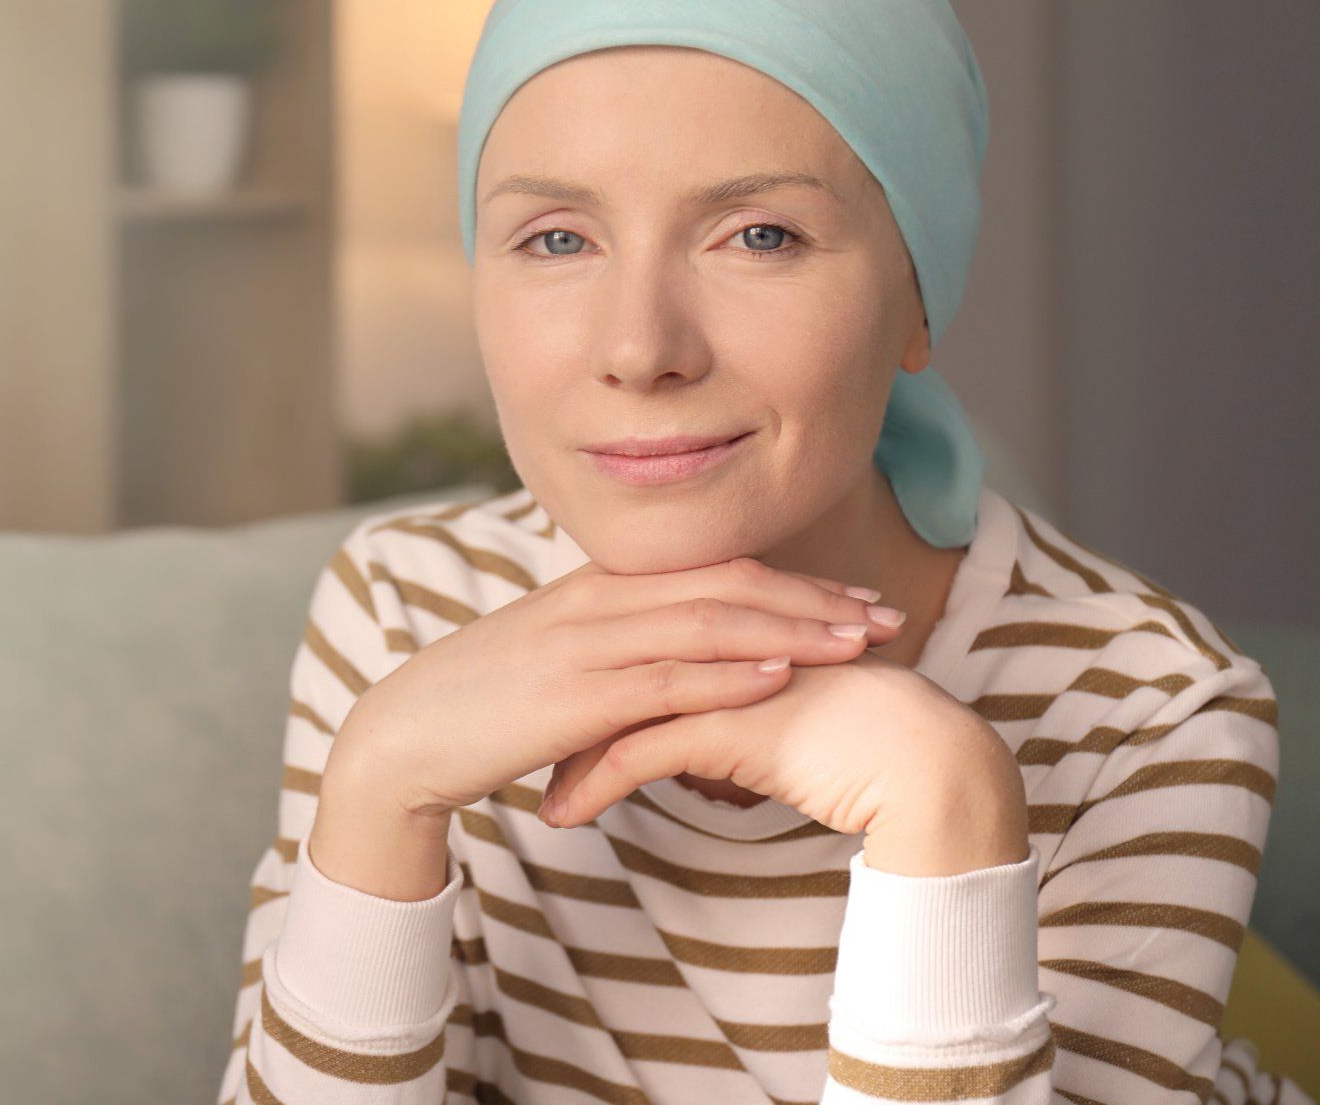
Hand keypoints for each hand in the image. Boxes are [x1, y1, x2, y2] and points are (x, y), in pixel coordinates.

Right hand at [328, 555, 905, 820]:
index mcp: (596, 588)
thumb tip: (672, 661)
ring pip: (708, 623)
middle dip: (811, 598)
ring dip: (791, 630)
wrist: (401, 735)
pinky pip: (664, 676)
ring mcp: (585, 644)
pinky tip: (778, 677)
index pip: (712, 569)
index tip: (851, 596)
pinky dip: (727, 672)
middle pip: (725, 584)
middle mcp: (597, 601)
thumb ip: (612, 649)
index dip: (789, 580)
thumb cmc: (479, 705)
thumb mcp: (552, 660)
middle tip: (884, 615)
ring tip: (857, 642)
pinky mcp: (573, 694)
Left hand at [539, 644, 1029, 871]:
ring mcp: (717, 674)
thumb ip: (729, 713)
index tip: (552, 721)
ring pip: (613, 711)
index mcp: (726, 626)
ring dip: (566, 759)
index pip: (634, 647)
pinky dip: (590, 787)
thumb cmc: (860, 743)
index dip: (590, 686)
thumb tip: (691, 738)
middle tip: (521, 752)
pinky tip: (561, 819)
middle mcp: (715, 639)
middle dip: (562, 719)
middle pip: (612, 671)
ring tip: (538, 799)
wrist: (925, 762)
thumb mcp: (778, 719)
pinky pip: (634, 755)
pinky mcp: (723, 721)